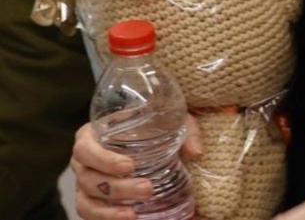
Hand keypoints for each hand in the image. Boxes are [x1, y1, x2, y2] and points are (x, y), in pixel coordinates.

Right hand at [72, 114, 201, 219]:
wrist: (143, 135)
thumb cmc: (150, 124)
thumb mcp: (168, 119)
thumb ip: (185, 130)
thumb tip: (196, 151)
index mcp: (91, 135)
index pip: (85, 148)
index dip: (104, 159)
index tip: (129, 166)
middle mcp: (82, 160)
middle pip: (88, 179)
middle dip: (117, 188)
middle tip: (147, 189)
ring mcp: (84, 182)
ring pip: (86, 201)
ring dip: (109, 210)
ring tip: (133, 214)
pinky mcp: (89, 200)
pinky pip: (89, 214)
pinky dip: (105, 219)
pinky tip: (127, 218)